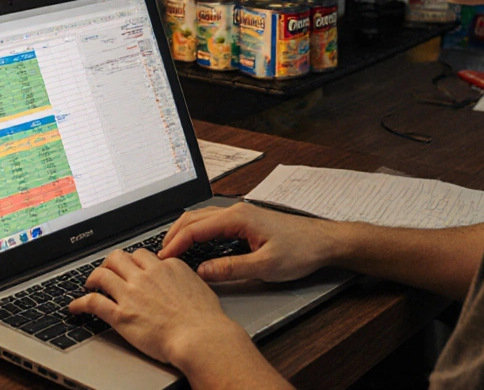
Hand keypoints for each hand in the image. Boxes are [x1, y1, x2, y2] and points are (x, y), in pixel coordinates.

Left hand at [68, 249, 246, 367]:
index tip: (131, 268)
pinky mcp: (120, 314)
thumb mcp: (199, 286)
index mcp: (167, 267)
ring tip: (89, 284)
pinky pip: (93, 303)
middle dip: (110, 263)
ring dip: (93, 277)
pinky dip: (80, 303)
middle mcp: (146, 275)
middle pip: (119, 257)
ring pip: (102, 274)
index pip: (143, 255)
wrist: (199, 337)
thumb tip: (180, 280)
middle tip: (107, 270)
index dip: (134, 262)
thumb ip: (184, 279)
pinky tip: (75, 307)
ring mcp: (131, 293)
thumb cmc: (204, 319)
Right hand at [160, 203, 336, 282]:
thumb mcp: (265, 266)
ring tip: (172, 251)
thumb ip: (231, 269)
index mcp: (238, 217)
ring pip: (202, 220)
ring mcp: (241, 215)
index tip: (162, 258)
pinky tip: (195, 246)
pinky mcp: (245, 222)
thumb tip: (202, 272)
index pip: (196, 228)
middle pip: (194, 219)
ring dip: (185, 233)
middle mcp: (236, 211)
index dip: (176, 243)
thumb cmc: (301, 250)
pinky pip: (213, 224)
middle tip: (159, 256)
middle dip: (174, 235)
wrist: (324, 241)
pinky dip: (198, 233)